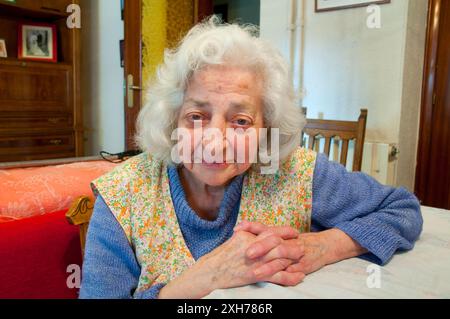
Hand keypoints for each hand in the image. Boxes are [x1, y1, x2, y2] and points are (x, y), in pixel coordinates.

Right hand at [159, 227, 304, 298]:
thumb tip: (259, 229)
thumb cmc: (222, 256)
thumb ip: (249, 233)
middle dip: (292, 244)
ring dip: (293, 258)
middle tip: (302, 244)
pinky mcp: (255, 275)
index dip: (285, 231)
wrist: (211, 272)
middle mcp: (253, 247)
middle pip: (278, 243)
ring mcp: (255, 262)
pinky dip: (290, 277)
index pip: (270, 231)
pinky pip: (276, 276)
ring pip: (279, 258)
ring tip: (303, 258)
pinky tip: (299, 277)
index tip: (294, 232)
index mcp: (248, 237)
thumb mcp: (235, 239)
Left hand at [235, 221, 348, 275]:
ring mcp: (296, 254)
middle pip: (274, 240)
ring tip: (255, 273)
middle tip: (247, 253)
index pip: (264, 227)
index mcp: (281, 233)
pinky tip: (273, 280)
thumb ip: (263, 233)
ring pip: (282, 259)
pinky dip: (283, 277)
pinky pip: (292, 273)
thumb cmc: (298, 241)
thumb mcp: (282, 235)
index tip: (237, 229)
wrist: (324, 246)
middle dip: (260, 246)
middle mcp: (288, 241)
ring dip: (268, 266)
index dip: (251, 227)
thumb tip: (240, 231)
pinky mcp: (303, 266)